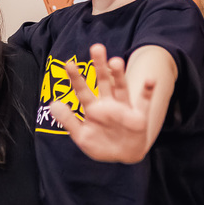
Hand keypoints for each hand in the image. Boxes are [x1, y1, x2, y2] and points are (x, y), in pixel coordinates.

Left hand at [47, 44, 156, 164]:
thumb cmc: (101, 145)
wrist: (123, 157)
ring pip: (121, 88)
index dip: (76, 78)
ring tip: (115, 61)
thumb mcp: (82, 136)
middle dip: (100, 66)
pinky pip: (144, 102)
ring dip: (119, 75)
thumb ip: (68, 120)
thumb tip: (53, 103)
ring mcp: (124, 109)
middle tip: (96, 48)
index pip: (83, 90)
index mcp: (93, 109)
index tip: (68, 63)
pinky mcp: (138, 117)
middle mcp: (109, 104)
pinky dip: (148, 91)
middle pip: (104, 82)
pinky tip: (150, 80)